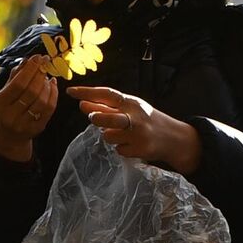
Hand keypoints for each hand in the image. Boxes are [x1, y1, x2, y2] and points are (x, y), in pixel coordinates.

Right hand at [0, 55, 57, 161]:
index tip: (38, 57)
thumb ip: (15, 76)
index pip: (18, 83)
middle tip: (45, 63)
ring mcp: (25, 124)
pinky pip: (49, 109)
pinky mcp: (37, 129)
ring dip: (47, 84)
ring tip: (46, 76)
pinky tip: (52, 85)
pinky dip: (53, 94)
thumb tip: (27, 59)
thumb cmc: (5, 108)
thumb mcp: (4, 92)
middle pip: (31, 91)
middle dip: (40, 74)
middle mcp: (11, 115)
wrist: (8, 137)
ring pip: (42, 100)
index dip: (30, 69)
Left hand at [66, 85, 200, 174]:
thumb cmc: (145, 120)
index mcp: (131, 102)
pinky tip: (132, 145)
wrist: (172, 137)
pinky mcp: (141, 149)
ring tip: (122, 135)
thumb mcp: (128, 109)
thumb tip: (82, 104)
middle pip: (108, 117)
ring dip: (111, 137)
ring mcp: (138, 134)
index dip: (87, 92)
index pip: (106, 94)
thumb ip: (106, 107)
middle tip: (93, 118)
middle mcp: (135, 116)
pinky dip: (121, 148)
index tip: (70, 91)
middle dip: (96, 117)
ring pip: (109, 137)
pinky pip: (119, 150)